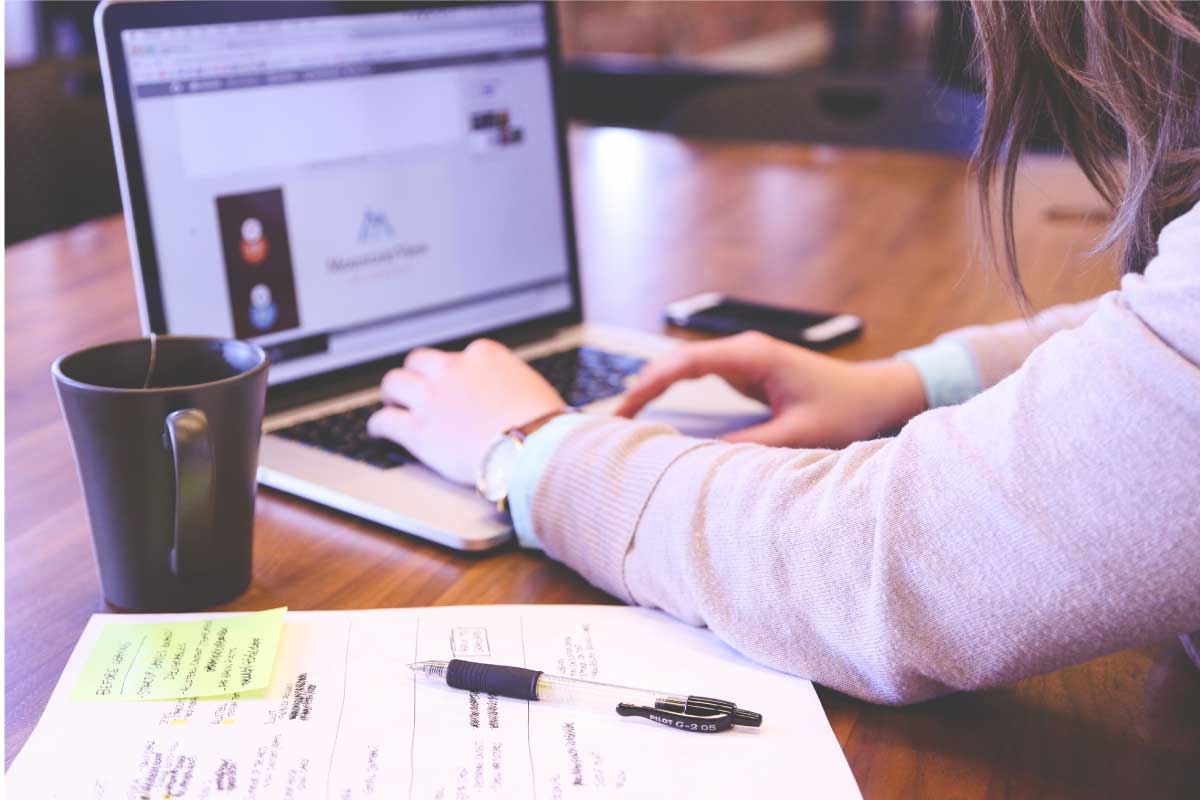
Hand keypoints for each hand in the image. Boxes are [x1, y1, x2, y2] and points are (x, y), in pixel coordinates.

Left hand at [367, 339, 563, 484]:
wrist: (534, 449)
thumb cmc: (543, 424)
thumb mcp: (531, 386)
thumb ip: (510, 383)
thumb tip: (512, 394)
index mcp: (483, 355)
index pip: (457, 355)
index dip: (451, 372)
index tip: (451, 383)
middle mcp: (453, 369)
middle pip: (418, 361)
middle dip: (415, 374)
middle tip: (414, 388)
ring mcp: (432, 398)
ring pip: (394, 383)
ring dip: (392, 394)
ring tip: (392, 404)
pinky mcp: (418, 430)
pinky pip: (385, 421)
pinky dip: (379, 425)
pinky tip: (379, 431)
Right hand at [615, 331, 926, 448]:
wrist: (877, 395)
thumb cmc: (847, 409)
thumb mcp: (799, 434)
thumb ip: (751, 445)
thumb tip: (702, 459)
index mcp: (753, 356)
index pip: (686, 363)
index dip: (650, 384)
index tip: (624, 409)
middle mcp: (744, 351)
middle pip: (676, 361)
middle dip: (642, 386)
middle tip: (613, 421)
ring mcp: (744, 359)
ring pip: (684, 368)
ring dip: (654, 388)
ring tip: (625, 419)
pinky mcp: (747, 372)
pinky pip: (699, 377)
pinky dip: (673, 392)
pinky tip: (655, 412)